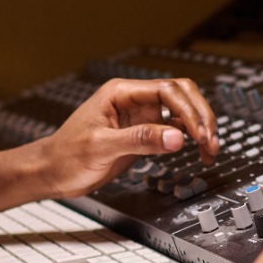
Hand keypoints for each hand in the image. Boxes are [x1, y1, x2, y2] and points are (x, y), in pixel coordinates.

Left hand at [33, 77, 220, 198]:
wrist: (52, 172)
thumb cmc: (66, 155)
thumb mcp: (102, 147)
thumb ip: (140, 140)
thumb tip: (177, 136)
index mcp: (121, 93)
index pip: (167, 90)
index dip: (189, 110)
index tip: (199, 134)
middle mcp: (133, 100)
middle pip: (180, 95)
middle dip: (200, 116)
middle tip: (211, 142)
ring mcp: (139, 116)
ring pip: (181, 111)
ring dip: (199, 127)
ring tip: (210, 151)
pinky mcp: (142, 133)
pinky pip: (173, 129)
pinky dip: (189, 139)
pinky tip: (196, 152)